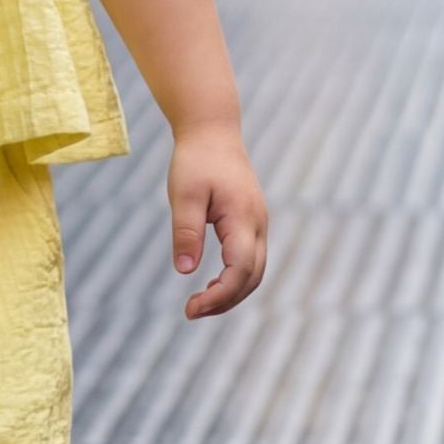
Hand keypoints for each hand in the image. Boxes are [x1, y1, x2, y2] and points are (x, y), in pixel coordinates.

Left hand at [167, 124, 266, 319]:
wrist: (212, 132)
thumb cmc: (196, 160)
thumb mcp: (184, 195)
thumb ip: (186, 232)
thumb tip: (185, 271)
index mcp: (243, 218)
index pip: (240, 270)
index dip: (219, 295)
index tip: (191, 308)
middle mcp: (258, 224)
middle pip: (252, 277)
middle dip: (225, 301)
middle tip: (191, 311)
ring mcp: (259, 224)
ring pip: (255, 272)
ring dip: (231, 293)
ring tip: (199, 304)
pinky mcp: (251, 223)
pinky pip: (250, 260)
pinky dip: (234, 279)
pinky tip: (211, 285)